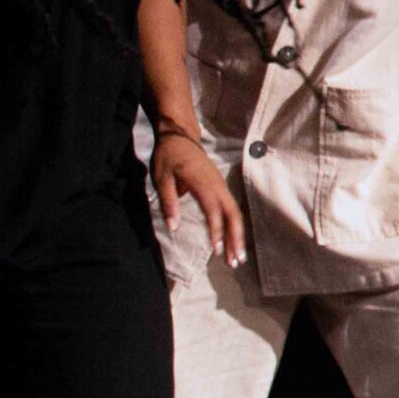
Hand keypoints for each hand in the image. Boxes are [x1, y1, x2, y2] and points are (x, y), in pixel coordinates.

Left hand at [150, 131, 244, 267]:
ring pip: (235, 213)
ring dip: (237, 235)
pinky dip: (234, 226)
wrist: (179, 135)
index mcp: (202, 183)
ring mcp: (221, 185)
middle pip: (232, 214)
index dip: (216, 231)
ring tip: (237, 257)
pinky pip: (231, 208)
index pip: (213, 210)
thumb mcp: (161, 178)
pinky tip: (234, 240)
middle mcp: (217, 185)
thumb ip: (168, 202)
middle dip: (235, 239)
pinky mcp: (220, 187)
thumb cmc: (168, 156)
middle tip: (235, 262)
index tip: (217, 250)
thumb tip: (173, 227)